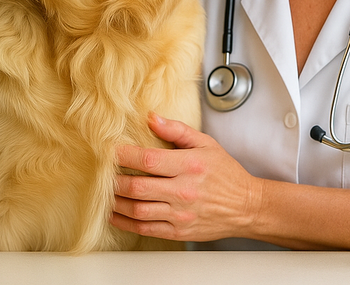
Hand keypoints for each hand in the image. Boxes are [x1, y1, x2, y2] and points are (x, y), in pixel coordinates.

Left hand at [111, 112, 263, 241]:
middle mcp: (183, 190)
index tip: (112, 151)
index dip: (125, 155)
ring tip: (107, 193)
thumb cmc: (225, 173)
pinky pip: (145, 229)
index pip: (149, 160)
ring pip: (138, 210)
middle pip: (138, 186)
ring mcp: (180, 214)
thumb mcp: (206, 143)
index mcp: (189, 165)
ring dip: (116, 202)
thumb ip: (177, 131)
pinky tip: (116, 214)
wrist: (244, 205)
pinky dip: (125, 223)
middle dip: (115, 180)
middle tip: (105, 173)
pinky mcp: (178, 231)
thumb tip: (152, 118)